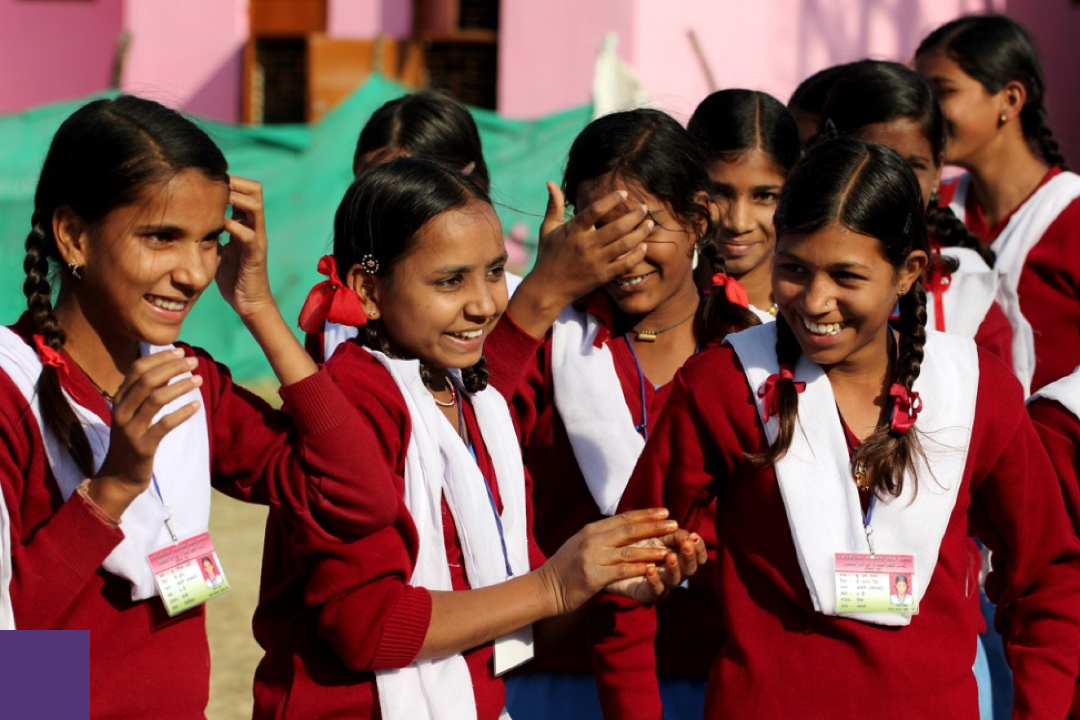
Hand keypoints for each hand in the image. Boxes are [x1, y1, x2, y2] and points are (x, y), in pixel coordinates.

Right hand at [89, 350, 203, 516]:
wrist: (119, 476)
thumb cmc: (131, 440)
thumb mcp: (134, 413)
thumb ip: (148, 392)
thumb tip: (169, 369)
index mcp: (119, 399)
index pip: (137, 369)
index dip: (159, 357)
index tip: (180, 351)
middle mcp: (122, 411)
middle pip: (147, 380)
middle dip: (172, 367)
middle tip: (194, 362)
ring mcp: (130, 429)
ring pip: (156, 399)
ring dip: (180, 386)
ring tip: (199, 380)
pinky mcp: (143, 446)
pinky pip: (164, 425)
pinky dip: (182, 413)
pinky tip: (197, 406)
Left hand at [217, 176, 273, 320]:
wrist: (249, 303)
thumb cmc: (233, 278)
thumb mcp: (219, 249)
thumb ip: (212, 234)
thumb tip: (189, 222)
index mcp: (246, 225)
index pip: (245, 192)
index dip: (230, 182)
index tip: (206, 180)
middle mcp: (255, 228)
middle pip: (255, 191)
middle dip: (235, 183)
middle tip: (212, 184)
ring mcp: (257, 240)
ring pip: (255, 207)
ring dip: (236, 199)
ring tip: (217, 198)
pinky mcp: (255, 256)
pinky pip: (249, 235)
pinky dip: (235, 226)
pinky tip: (219, 225)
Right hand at [532, 182, 652, 302]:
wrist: (547, 289)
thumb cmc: (548, 256)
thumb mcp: (548, 229)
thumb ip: (554, 205)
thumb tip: (550, 182)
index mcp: (573, 231)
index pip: (595, 210)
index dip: (611, 200)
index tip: (624, 193)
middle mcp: (586, 245)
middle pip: (617, 227)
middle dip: (634, 216)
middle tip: (644, 208)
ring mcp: (595, 261)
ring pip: (625, 245)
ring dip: (640, 233)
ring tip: (650, 224)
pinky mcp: (602, 276)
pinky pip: (625, 264)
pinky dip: (637, 255)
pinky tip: (644, 246)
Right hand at [537, 508, 679, 615]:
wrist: (545, 588)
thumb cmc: (566, 568)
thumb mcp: (581, 544)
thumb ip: (601, 536)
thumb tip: (623, 528)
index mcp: (591, 530)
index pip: (623, 518)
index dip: (646, 514)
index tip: (664, 512)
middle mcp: (592, 540)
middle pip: (629, 530)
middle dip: (654, 527)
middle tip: (674, 524)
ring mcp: (592, 557)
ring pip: (628, 551)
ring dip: (651, 550)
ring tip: (670, 548)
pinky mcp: (593, 576)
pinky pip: (621, 570)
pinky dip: (638, 569)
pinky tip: (652, 569)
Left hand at [605, 530, 705, 604]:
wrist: (609, 561)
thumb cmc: (635, 544)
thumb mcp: (653, 534)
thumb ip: (668, 532)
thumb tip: (682, 530)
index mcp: (679, 556)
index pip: (697, 555)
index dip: (699, 548)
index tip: (695, 536)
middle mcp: (674, 572)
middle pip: (689, 568)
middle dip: (690, 556)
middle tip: (687, 545)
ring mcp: (662, 584)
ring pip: (674, 579)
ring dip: (674, 568)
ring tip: (670, 557)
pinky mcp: (646, 593)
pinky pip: (654, 590)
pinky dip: (654, 580)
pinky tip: (650, 570)